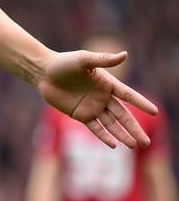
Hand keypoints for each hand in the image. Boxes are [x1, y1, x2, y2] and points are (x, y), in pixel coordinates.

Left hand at [37, 50, 155, 148]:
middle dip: (134, 128)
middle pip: (123, 115)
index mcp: (108, 84)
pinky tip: (114, 145)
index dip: (141, 103)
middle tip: (146, 142)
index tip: (155, 112)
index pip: (129, 96)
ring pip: (111, 124)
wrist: (44, 73)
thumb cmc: (64, 63)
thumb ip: (103, 60)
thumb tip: (125, 55)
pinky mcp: (80, 115)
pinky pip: (95, 128)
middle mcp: (103, 97)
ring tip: (134, 145)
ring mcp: (93, 107)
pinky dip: (104, 136)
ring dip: (122, 135)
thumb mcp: (84, 59)